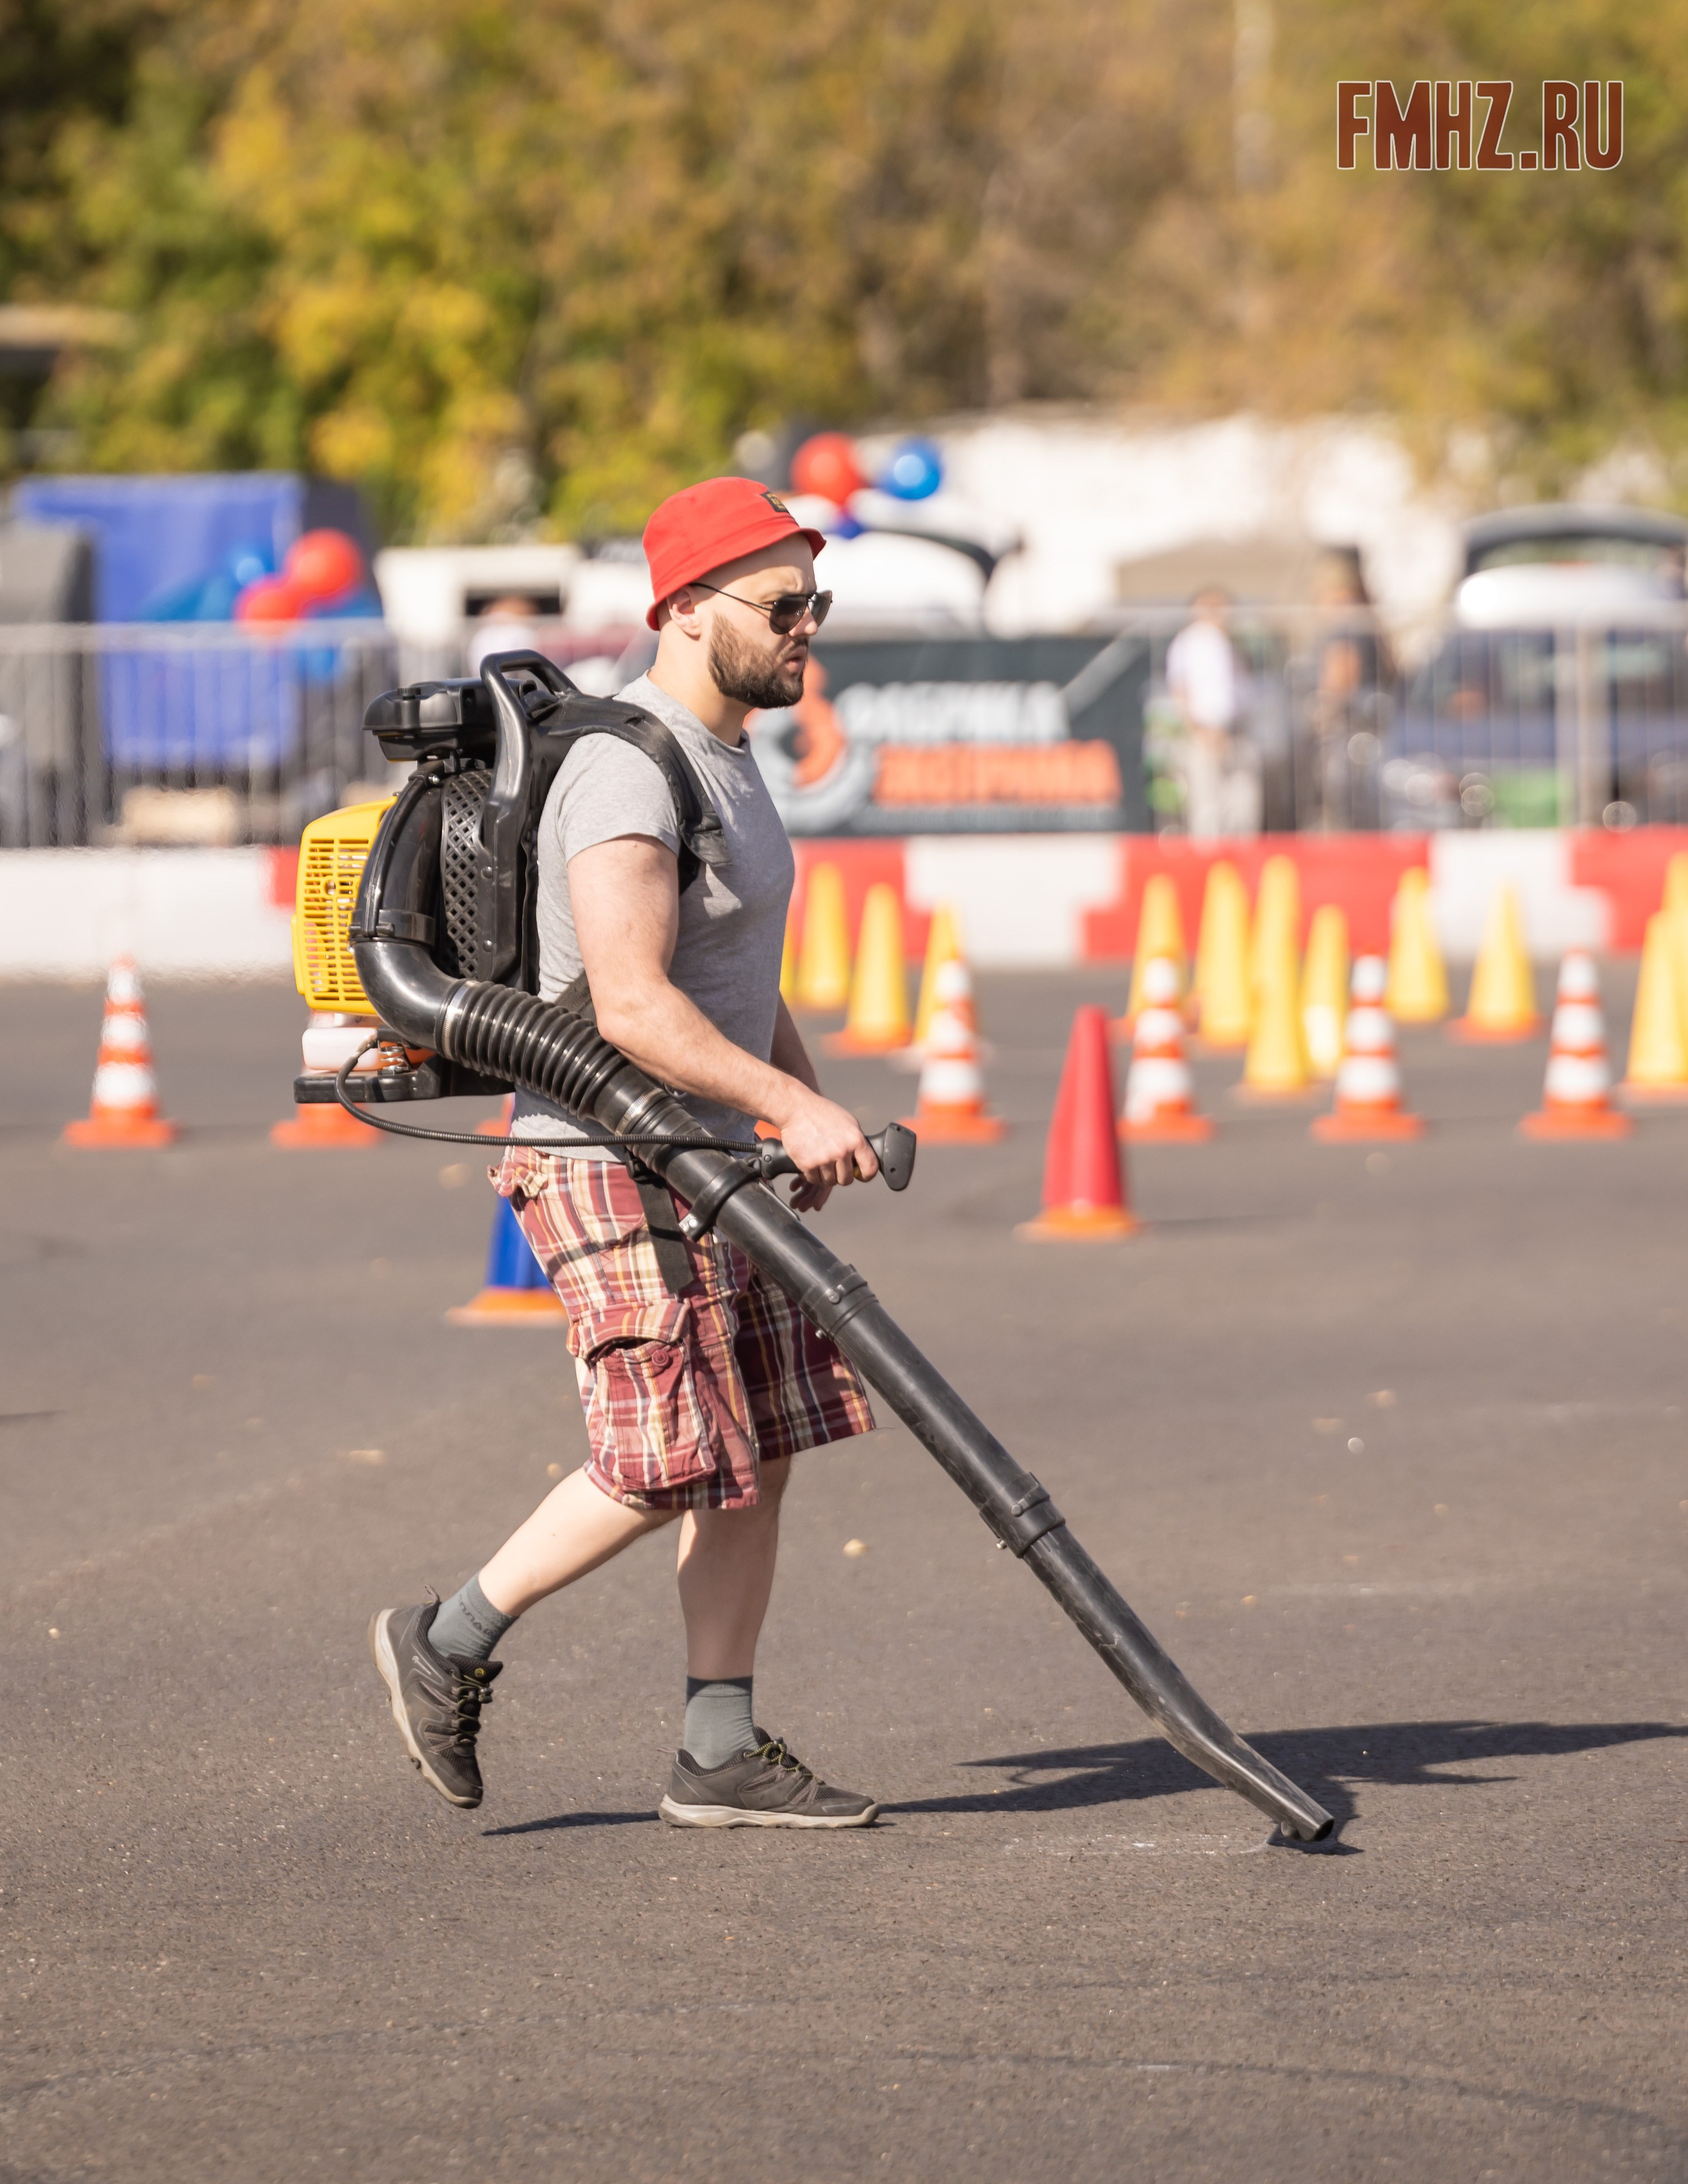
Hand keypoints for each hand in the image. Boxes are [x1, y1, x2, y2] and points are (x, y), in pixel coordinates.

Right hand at [772, 1086, 875, 1211]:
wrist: (796, 1109)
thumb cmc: (822, 1114)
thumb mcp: (848, 1123)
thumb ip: (857, 1143)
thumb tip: (862, 1161)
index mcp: (855, 1140)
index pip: (870, 1169)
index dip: (866, 1175)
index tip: (861, 1175)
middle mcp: (841, 1151)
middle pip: (847, 1180)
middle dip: (841, 1175)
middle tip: (835, 1164)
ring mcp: (824, 1159)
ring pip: (830, 1181)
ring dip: (826, 1175)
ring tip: (821, 1159)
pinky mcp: (807, 1164)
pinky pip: (815, 1180)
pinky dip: (813, 1174)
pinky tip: (812, 1160)